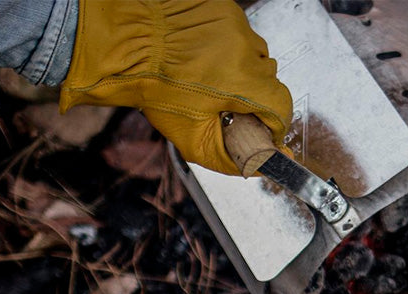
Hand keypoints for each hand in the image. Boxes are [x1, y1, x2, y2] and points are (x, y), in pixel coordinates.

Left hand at [59, 0, 292, 174]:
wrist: (126, 49)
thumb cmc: (155, 92)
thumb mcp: (193, 138)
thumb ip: (233, 157)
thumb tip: (266, 164)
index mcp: (241, 82)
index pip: (281, 105)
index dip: (274, 123)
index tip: (262, 129)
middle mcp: (244, 49)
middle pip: (268, 80)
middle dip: (253, 96)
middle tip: (224, 102)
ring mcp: (235, 25)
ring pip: (256, 55)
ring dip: (242, 68)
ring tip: (211, 75)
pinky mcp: (225, 9)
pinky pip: (240, 33)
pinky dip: (228, 46)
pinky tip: (205, 54)